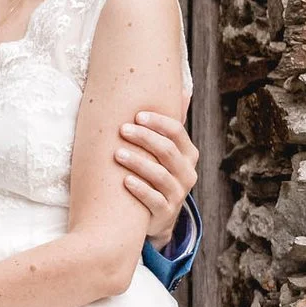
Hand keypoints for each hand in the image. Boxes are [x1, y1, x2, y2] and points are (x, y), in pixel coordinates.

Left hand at [117, 110, 197, 249]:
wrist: (157, 217)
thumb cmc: (157, 174)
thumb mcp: (167, 151)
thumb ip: (172, 124)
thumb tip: (183, 89)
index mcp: (188, 154)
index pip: (177, 133)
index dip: (158, 122)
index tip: (137, 115)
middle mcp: (187, 174)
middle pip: (167, 151)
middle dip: (144, 138)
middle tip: (122, 130)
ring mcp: (177, 195)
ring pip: (160, 176)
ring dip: (138, 163)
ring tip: (117, 154)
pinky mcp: (165, 213)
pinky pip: (154, 200)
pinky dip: (140, 190)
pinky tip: (125, 181)